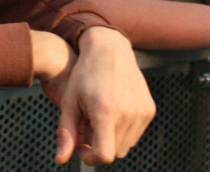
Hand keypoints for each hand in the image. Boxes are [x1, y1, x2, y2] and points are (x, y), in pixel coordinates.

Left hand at [36, 27, 153, 164]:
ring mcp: (142, 111)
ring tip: (99, 117)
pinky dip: (123, 130)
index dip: (90, 156)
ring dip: (112, 139)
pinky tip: (112, 111)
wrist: (109, 50)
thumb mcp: (70, 101)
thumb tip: (60, 161)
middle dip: (99, 146)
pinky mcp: (149, 109)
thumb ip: (66, 132)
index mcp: (106, 111)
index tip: (81, 144)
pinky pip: (136, 134)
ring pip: (126, 146)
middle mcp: (128, 113)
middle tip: (87, 125)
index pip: (104, 155)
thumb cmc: (84, 75)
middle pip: (114, 153)